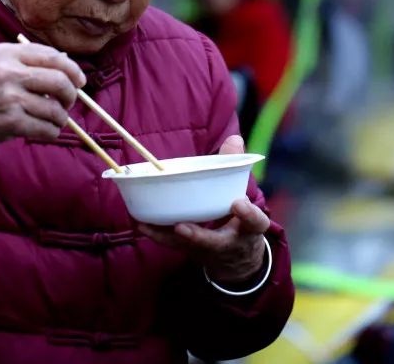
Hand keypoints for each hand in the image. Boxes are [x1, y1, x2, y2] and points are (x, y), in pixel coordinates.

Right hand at [0, 42, 85, 153]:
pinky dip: (51, 132)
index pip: (53, 56)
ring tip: (54, 119)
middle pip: (60, 81)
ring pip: (55, 109)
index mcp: (6, 53)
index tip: (79, 80)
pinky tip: (45, 130)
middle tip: (69, 101)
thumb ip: (24, 59)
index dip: (73, 69)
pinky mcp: (10, 122)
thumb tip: (65, 64)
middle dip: (72, 94)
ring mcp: (10, 98)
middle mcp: (9, 72)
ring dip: (61, 117)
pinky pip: (46, 129)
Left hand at [139, 135, 268, 282]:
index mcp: (249, 227)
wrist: (238, 255)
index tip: (239, 204)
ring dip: (166, 235)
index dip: (247, 214)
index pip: (254, 221)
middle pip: (215, 242)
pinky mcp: (190, 250)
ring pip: (186, 246)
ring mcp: (208, 250)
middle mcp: (230, 243)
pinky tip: (139, 221)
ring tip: (146, 225)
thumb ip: (235, 167)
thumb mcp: (243, 193)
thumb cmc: (238, 215)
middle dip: (197, 235)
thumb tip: (234, 138)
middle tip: (181, 227)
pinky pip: (171, 243)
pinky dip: (155, 233)